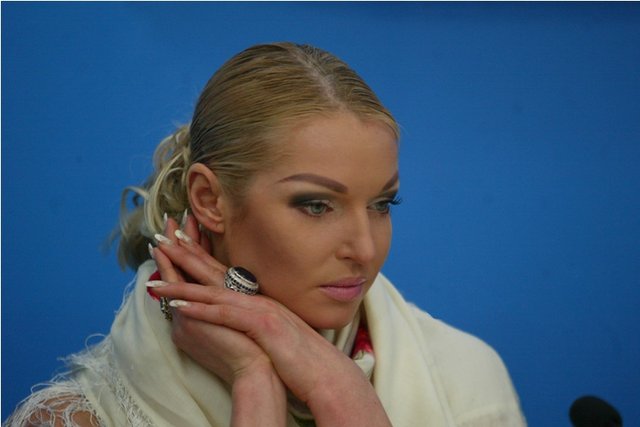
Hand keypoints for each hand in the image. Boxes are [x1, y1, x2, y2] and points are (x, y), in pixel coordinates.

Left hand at [151, 213, 390, 425]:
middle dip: (186, 254)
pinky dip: (201, 309)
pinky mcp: (262, 325)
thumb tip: (244, 318)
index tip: (179, 240)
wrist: (324, 371)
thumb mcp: (275, 331)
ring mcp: (260, 309)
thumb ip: (258, 319)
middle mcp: (257, 298)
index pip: (223, 273)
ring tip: (157, 271)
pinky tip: (180, 304)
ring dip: (183, 280)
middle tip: (162, 237)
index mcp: (258, 299)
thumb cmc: (300, 357)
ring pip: (214, 291)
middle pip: (215, 272)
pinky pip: (225, 315)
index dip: (199, 255)